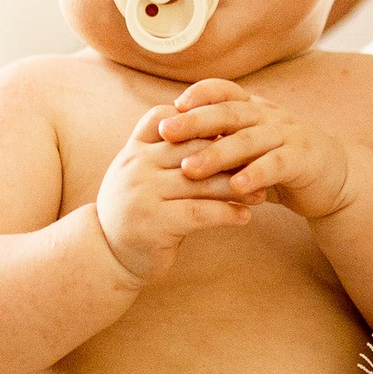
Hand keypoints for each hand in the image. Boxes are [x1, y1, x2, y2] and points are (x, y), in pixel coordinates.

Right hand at [94, 102, 255, 283]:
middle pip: (194, 149)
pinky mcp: (153, 222)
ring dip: (237, 187)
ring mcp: (142, 193)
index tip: (240, 129)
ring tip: (262, 194)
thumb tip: (218, 127)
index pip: (172, 118)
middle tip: (263, 162)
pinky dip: (226, 213)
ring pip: (200, 181)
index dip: (206, 120)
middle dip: (231, 154)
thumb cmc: (140, 209)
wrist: (108, 255)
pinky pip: (199, 212)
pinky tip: (245, 217)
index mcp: (135, 149)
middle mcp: (136, 165)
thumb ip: (169, 150)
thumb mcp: (145, 173)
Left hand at [159, 78, 354, 220]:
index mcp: (255, 110)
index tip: (172, 106)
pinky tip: (237, 187)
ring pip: (249, 140)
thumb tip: (172, 143)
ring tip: (189, 169)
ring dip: (217, 153)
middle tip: (167, 133)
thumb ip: (221, 143)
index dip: (200, 94)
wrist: (333, 179)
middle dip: (196, 122)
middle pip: (230, 112)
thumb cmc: (282, 164)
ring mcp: (290, 135)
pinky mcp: (305, 159)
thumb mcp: (250, 149)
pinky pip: (277, 164)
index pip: (225, 91)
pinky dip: (256, 174)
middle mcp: (271, 116)